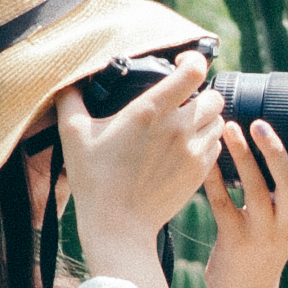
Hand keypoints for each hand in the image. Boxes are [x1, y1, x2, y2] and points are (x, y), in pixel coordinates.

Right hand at [53, 54, 220, 287]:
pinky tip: (187, 145)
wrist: (117, 226)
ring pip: (218, 121)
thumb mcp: (73, 134)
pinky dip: (207, 141)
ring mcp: (193, 152)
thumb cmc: (93, 181)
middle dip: (202, 92)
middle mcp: (179, 128)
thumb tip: (68, 80)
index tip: (182, 63)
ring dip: (206, 117)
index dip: (193, 61)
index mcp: (151, 111)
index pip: (194, 71)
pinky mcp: (199, 173)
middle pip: (214, 96)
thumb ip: (70, 99)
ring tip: (186, 123)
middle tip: (184, 99)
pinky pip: (216, 146)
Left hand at [205, 116, 287, 287]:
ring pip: (253, 190)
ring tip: (229, 128)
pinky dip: (214, 178)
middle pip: (287, 186)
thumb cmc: (265, 248)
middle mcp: (286, 228)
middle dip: (274, 152)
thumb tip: (275, 141)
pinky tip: (207, 157)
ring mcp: (259, 235)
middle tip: (259, 124)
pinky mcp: (232, 240)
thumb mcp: (287, 225)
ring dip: (241, 156)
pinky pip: (222, 204)